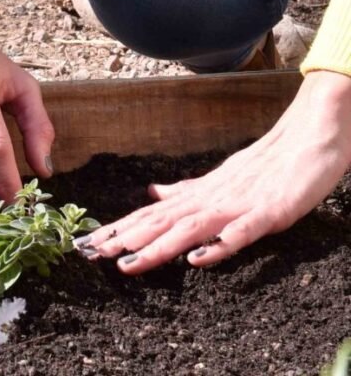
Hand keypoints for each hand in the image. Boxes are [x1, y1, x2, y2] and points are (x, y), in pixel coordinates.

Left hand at [77, 71, 350, 273]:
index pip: (151, 214)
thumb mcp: (220, 180)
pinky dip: (219, 244)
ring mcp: (239, 205)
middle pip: (161, 221)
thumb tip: (151, 194)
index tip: (87, 243)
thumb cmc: (268, 163)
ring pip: (191, 227)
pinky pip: (242, 231)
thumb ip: (187, 191)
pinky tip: (198, 259)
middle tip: (90, 254)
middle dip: (124, 238)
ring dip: (158, 246)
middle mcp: (211, 199)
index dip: (119, 229)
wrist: (312, 136)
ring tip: (129, 263)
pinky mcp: (270, 212)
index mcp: (200, 194)